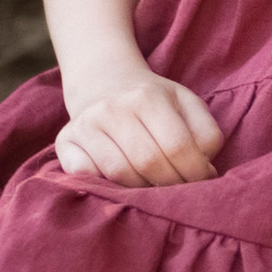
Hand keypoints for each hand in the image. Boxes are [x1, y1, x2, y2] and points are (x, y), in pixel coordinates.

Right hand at [54, 70, 222, 187]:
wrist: (104, 82)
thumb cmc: (153, 101)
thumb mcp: (187, 104)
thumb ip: (206, 134)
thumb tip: (205, 172)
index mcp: (147, 97)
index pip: (177, 145)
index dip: (194, 171)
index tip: (202, 181)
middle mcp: (112, 108)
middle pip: (148, 162)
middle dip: (170, 184)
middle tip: (178, 190)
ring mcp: (86, 125)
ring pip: (119, 174)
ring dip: (141, 189)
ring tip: (153, 185)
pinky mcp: (65, 142)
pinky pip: (87, 176)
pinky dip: (106, 185)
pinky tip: (120, 181)